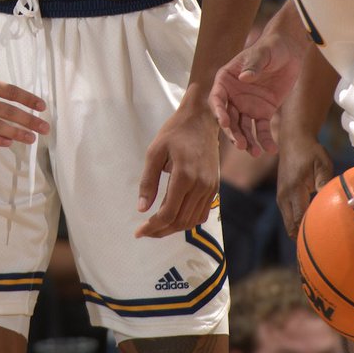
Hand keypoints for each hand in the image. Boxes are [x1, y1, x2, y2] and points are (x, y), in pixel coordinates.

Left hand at [135, 101, 219, 237]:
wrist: (201, 120)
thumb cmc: (174, 133)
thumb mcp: (154, 152)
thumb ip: (148, 181)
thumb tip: (142, 209)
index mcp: (184, 176)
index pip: (168, 212)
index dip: (152, 226)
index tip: (138, 232)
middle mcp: (201, 185)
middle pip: (180, 220)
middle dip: (160, 230)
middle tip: (144, 232)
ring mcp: (210, 188)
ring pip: (192, 220)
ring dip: (173, 228)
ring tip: (156, 228)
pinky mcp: (214, 187)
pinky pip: (202, 213)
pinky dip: (187, 221)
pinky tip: (173, 218)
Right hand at [210, 33, 302, 155]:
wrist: (289, 52)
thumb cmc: (270, 48)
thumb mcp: (262, 54)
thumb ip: (253, 66)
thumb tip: (244, 78)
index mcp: (226, 80)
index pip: (217, 98)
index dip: (219, 111)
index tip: (224, 123)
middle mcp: (233, 95)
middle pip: (229, 117)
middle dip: (233, 132)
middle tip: (240, 144)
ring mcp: (247, 105)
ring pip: (243, 127)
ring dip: (247, 140)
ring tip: (255, 153)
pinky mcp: (263, 111)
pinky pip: (262, 128)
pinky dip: (265, 140)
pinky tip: (270, 150)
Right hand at [276, 135, 334, 238]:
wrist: (293, 139)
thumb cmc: (311, 151)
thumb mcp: (322, 164)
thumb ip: (325, 183)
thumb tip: (333, 201)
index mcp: (294, 188)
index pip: (299, 218)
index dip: (308, 234)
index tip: (320, 248)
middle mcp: (284, 195)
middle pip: (291, 225)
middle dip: (302, 240)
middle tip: (319, 256)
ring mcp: (281, 195)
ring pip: (287, 222)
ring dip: (298, 233)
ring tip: (314, 248)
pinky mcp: (282, 194)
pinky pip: (288, 215)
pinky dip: (295, 225)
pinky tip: (308, 232)